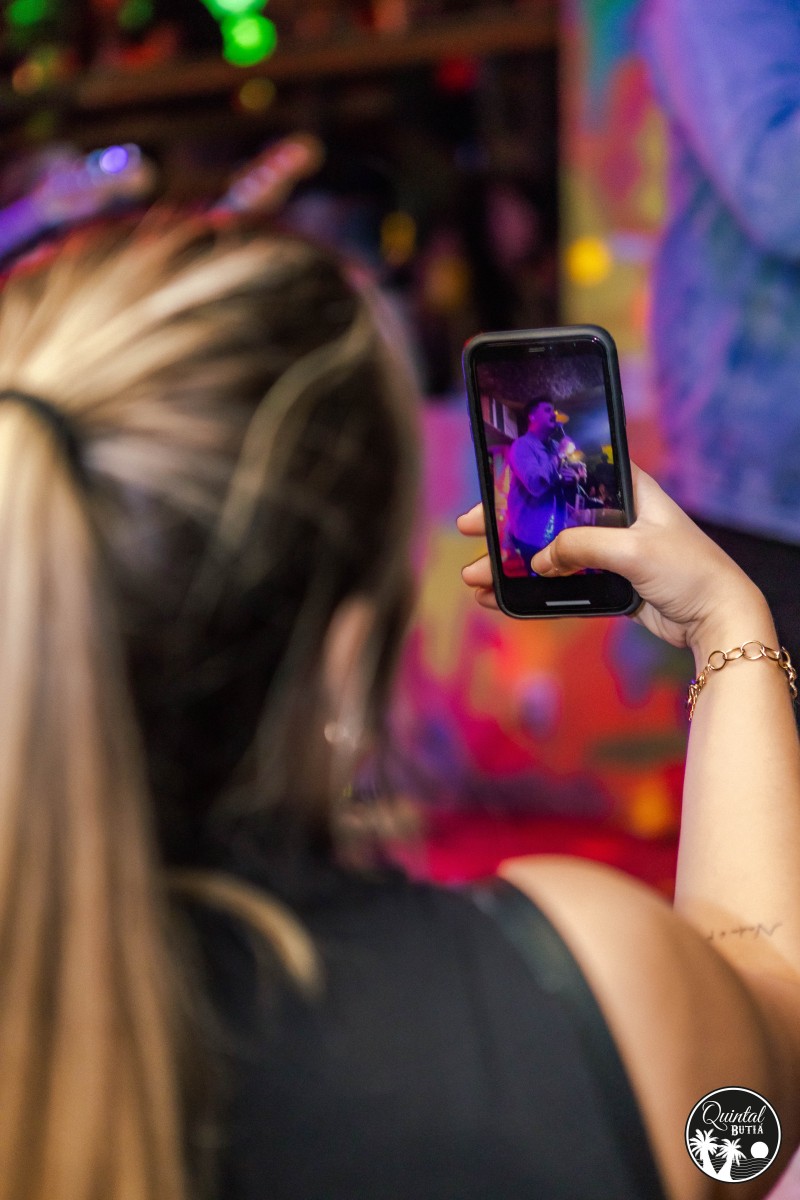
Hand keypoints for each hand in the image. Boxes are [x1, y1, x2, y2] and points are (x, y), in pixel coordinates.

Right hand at [458, 465, 770, 659]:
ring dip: (511, 563)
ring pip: (547, 551)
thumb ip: (582, 547)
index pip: (566, 473)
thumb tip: (538, 559)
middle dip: (506, 526)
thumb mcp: (634, 550)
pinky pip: (559, 582)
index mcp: (626, 490)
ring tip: (475, 577)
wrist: (718, 618)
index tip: (492, 489)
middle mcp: (614, 515)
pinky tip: (501, 597)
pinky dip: (530, 589)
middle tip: (470, 532)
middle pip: (548, 513)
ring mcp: (609, 550)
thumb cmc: (691, 570)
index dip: (527, 478)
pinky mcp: (607, 582)